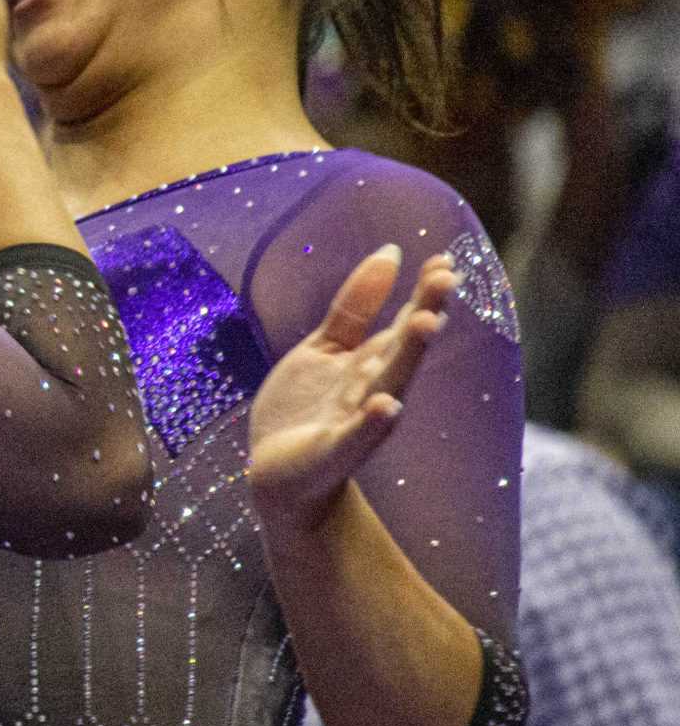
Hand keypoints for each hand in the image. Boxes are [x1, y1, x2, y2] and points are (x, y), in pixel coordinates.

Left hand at [248, 246, 455, 532]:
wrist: (278, 474)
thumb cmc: (307, 408)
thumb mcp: (326, 346)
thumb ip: (356, 306)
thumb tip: (391, 252)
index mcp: (371, 362)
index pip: (403, 321)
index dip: (423, 292)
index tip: (444, 259)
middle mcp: (373, 387)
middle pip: (402, 347)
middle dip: (424, 313)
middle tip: (446, 278)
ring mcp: (357, 420)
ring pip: (389, 384)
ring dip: (408, 355)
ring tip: (426, 323)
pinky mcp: (334, 451)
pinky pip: (357, 436)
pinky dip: (373, 421)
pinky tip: (387, 405)